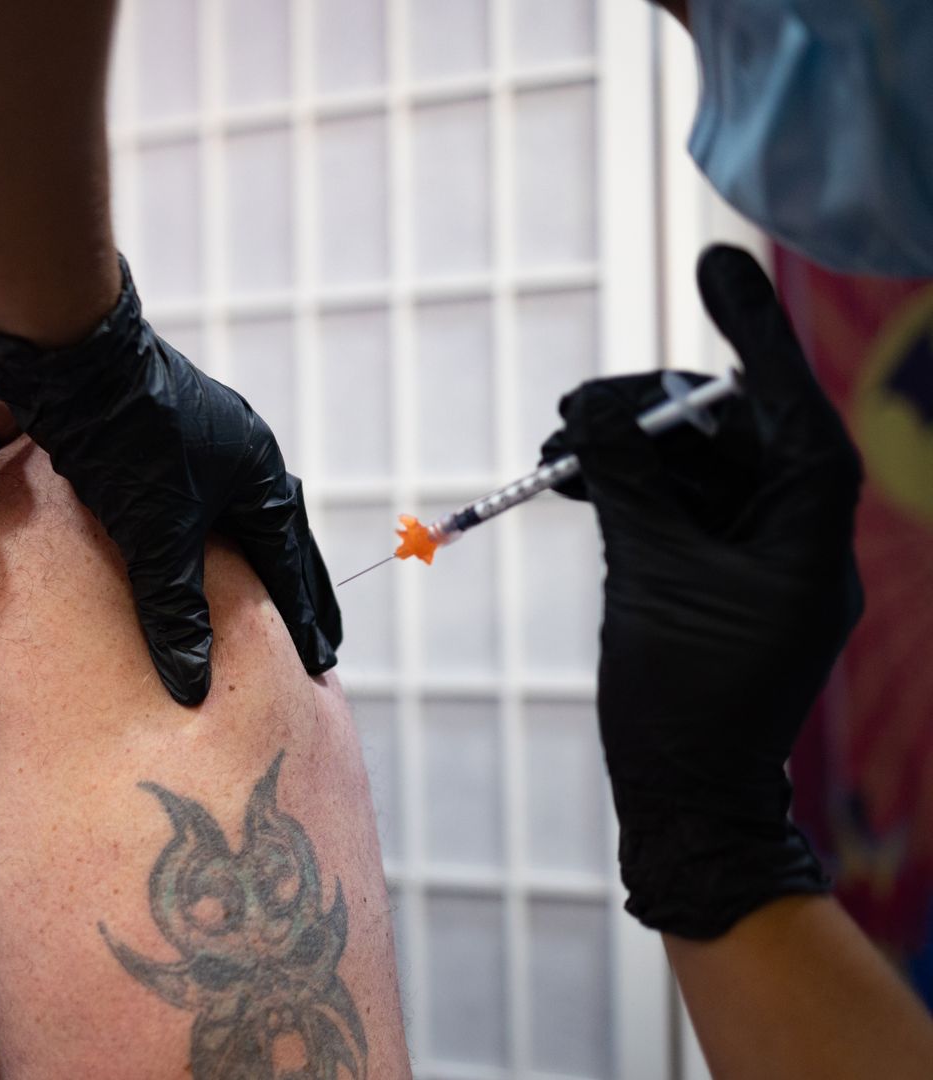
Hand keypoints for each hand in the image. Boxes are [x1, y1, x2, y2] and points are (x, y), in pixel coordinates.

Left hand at [0, 256, 340, 704]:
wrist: (73, 358)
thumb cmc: (127, 441)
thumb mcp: (156, 536)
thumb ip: (175, 610)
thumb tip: (194, 685)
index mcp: (261, 473)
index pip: (291, 563)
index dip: (305, 617)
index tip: (321, 664)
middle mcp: (243, 452)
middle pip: (280, 537)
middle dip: (296, 594)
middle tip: (317, 646)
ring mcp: (205, 438)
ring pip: (239, 516)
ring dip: (251, 562)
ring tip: (260, 608)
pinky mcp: (162, 434)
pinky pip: (199, 502)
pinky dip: (207, 538)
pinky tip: (192, 556)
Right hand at [542, 245, 861, 938]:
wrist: (689, 795)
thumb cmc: (684, 694)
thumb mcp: (651, 572)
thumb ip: (627, 479)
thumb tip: (596, 409)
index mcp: (812, 522)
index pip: (784, 399)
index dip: (746, 324)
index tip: (710, 257)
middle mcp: (798, 529)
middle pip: (729, 427)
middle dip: (649, 408)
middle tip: (571, 410)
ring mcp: (761, 556)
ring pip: (696, 465)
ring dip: (625, 451)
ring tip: (557, 452)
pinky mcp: (721, 579)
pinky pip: (679, 507)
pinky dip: (630, 490)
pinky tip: (575, 482)